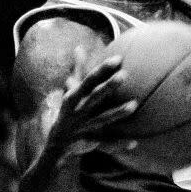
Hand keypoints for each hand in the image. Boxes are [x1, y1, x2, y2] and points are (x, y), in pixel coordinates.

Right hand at [48, 47, 139, 161]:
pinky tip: (134, 142)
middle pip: (94, 97)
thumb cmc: (68, 111)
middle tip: (125, 74)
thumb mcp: (70, 91)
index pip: (89, 80)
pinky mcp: (89, 141)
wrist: (56, 143)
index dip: (102, 69)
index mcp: (74, 97)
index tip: (118, 58)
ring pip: (102, 119)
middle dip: (108, 86)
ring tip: (135, 105)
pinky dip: (118, 144)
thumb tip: (79, 47)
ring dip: (117, 113)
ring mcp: (83, 127)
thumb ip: (77, 70)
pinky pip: (105, 143)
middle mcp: (78, 111)